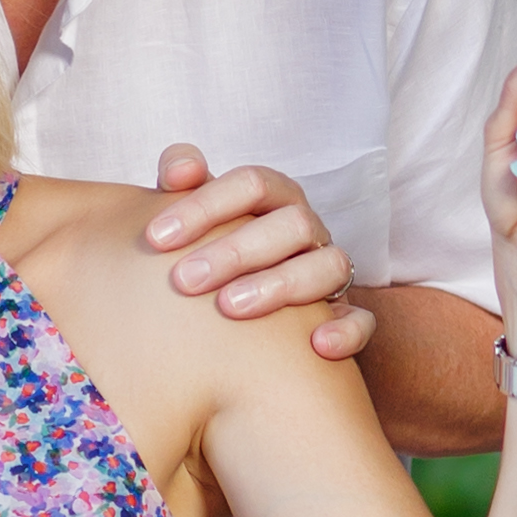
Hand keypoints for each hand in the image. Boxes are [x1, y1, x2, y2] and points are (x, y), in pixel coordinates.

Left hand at [141, 141, 372, 357]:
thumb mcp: (196, 217)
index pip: (253, 184)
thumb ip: (182, 185)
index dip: (205, 205)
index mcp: (274, 198)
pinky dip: (345, 331)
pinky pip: (361, 321)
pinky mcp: (346, 316)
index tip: (155, 238)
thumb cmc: (214, 252)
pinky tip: (316, 345)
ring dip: (280, 285)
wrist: (247, 310)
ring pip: (328, 266)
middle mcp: (307, 230)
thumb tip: (176, 170)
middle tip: (184, 280)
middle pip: (291, 224)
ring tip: (230, 308)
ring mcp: (328, 270)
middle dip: (236, 251)